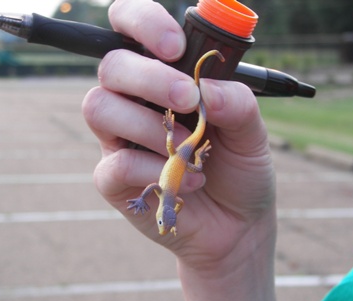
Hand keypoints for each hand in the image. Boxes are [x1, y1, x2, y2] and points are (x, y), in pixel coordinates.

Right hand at [82, 0, 280, 300]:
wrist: (237, 227)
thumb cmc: (240, 172)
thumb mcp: (253, 134)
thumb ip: (237, 102)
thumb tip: (204, 86)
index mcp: (165, 80)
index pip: (130, 30)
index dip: (142, 22)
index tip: (175, 47)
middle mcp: (136, 104)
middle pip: (112, 66)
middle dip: (150, 78)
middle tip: (188, 101)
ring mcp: (120, 141)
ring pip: (99, 108)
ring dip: (150, 127)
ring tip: (189, 149)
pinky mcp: (114, 179)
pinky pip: (115, 163)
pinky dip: (154, 170)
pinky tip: (187, 182)